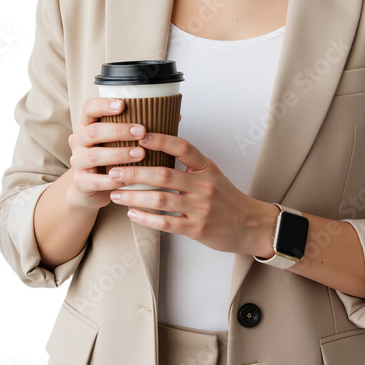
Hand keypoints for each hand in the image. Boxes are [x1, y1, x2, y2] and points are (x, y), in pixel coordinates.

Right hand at [66, 97, 148, 209]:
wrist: (91, 189)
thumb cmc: (111, 160)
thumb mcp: (121, 142)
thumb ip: (141, 129)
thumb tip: (174, 115)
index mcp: (88, 126)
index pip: (89, 108)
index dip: (103, 105)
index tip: (123, 105)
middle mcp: (78, 141)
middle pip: (92, 131)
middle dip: (117, 130)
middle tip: (141, 131)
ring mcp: (77, 162)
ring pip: (94, 155)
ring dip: (118, 154)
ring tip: (140, 154)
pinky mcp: (81, 183)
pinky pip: (96, 180)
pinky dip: (113, 180)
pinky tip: (128, 179)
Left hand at [106, 130, 274, 254]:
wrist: (251, 225)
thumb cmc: (227, 199)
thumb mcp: (212, 174)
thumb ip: (189, 163)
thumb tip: (160, 144)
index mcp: (207, 168)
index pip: (183, 148)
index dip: (161, 140)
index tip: (140, 136)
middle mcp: (204, 186)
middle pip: (163, 174)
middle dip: (134, 172)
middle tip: (114, 171)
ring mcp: (201, 208)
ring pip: (160, 199)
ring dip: (134, 196)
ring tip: (116, 193)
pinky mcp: (197, 228)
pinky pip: (166, 223)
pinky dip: (146, 218)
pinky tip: (132, 214)